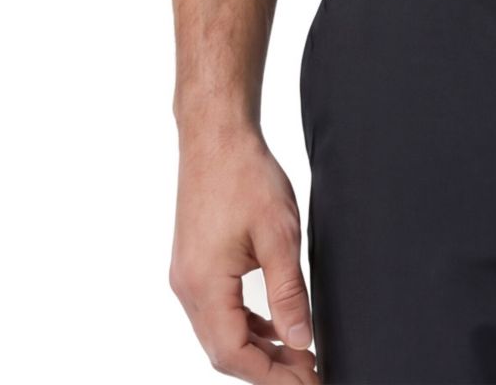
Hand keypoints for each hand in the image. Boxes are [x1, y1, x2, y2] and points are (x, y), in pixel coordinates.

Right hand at [170, 120, 320, 378]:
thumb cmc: (244, 174)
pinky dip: (246, 326)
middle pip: (224, 352)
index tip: (309, 380)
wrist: (216, 136)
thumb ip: (288, 292)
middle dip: (268, 369)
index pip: (234, 355)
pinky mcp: (194, 265)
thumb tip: (301, 340)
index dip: (273, 375)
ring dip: (257, 350)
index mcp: (204, 285)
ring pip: (220, 334)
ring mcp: (187, 277)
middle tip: (309, 373)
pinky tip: (272, 326)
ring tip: (297, 357)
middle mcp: (188, 288)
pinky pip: (218, 311)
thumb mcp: (278, 234)